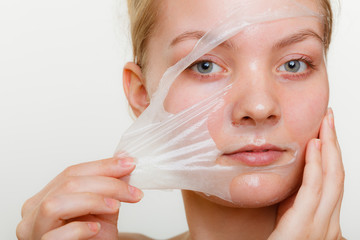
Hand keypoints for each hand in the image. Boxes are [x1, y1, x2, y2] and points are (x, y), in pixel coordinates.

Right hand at [16, 157, 142, 239]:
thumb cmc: (94, 239)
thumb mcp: (104, 208)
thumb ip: (110, 186)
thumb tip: (124, 157)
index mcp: (46, 196)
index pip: (72, 172)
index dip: (103, 166)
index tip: (130, 164)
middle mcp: (34, 212)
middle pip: (67, 184)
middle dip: (106, 183)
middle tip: (132, 192)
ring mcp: (34, 231)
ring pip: (54, 204)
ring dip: (92, 201)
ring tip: (114, 207)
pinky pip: (55, 235)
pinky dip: (79, 228)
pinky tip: (96, 229)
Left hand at [268, 108, 343, 239]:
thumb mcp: (291, 220)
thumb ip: (297, 204)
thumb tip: (296, 184)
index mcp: (324, 219)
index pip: (333, 179)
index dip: (333, 153)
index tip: (326, 130)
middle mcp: (329, 222)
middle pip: (337, 174)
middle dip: (336, 143)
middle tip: (330, 118)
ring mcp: (320, 226)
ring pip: (332, 178)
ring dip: (330, 147)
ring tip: (326, 123)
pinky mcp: (304, 226)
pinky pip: (313, 190)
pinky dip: (316, 165)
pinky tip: (314, 146)